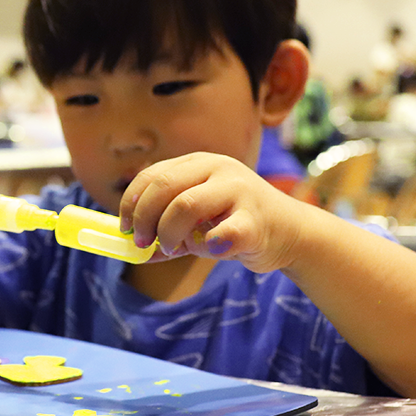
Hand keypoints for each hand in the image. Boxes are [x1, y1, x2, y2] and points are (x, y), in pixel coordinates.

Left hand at [118, 153, 305, 272]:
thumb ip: (166, 232)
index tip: (123, 228)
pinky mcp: (255, 220)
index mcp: (200, 163)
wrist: (292, 233)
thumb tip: (131, 251)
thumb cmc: (236, 224)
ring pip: (185, 206)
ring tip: (174, 249)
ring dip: (169, 234)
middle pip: (164, 187)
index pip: (151, 176)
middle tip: (142, 243)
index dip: (130, 203)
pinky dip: (204, 248)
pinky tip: (210, 250)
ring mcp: (239, 190)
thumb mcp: (198, 222)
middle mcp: (219, 168)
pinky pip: (218, 235)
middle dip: (144, 219)